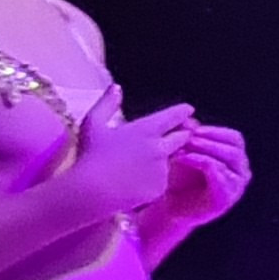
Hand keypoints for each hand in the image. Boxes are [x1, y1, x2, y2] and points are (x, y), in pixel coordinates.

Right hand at [68, 98, 197, 215]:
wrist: (92, 191)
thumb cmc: (90, 155)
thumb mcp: (93, 123)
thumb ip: (107, 103)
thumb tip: (116, 88)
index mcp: (145, 129)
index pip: (174, 116)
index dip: (182, 112)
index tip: (188, 109)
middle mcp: (159, 147)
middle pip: (183, 137)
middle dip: (183, 134)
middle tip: (180, 133)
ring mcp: (162, 169)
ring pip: (170, 161)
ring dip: (163, 159)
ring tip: (139, 164)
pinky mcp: (160, 188)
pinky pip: (160, 182)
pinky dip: (153, 180)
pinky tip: (135, 182)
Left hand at [153, 121, 251, 229]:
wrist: (170, 207)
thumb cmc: (179, 178)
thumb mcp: (185, 152)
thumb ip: (189, 137)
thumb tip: (189, 119)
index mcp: (236, 160)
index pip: (235, 139)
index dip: (216, 131)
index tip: (194, 128)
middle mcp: (241, 173)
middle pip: (235, 149)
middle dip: (211, 140)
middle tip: (189, 137)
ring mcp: (237, 187)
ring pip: (229, 160)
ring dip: (206, 150)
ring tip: (184, 147)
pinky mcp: (227, 199)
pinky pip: (219, 176)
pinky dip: (201, 163)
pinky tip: (183, 158)